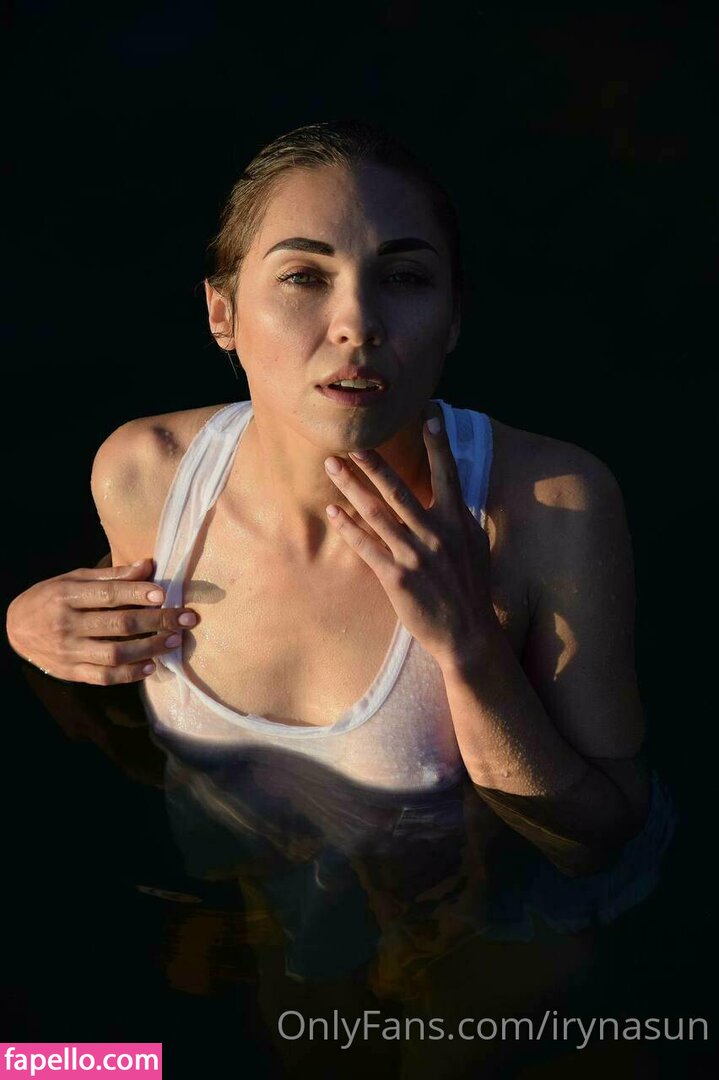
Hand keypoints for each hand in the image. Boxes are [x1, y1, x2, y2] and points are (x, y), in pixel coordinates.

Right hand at [5, 557, 197, 684]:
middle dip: (157, 622)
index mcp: (67, 595)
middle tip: (186, 618)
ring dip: (150, 648)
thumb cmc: (52, 597)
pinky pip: (104, 677)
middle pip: (119, 625)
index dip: (137, 594)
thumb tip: (148, 565)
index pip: (108, 595)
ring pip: (115, 654)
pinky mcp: (71, 673)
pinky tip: (151, 666)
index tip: (164, 595)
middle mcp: (67, 624)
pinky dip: (130, 674)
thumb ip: (112, 576)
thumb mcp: (75, 579)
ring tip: (174, 641)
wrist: (14, 628)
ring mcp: (69, 652)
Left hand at [323, 405, 495, 670]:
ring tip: (332, 465)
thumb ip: (459, 516)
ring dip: (351, 486)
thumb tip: (452, 489)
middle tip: (351, 438)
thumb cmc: (471, 587)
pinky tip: (333, 512)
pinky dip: (349, 527)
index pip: (448, 474)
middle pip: (398, 489)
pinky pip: (367, 547)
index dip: (439, 444)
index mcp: (459, 522)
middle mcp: (437, 534)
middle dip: (373, 461)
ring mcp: (416, 555)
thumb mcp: (475, 545)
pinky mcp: (397, 578)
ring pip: (376, 512)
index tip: (428, 414)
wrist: (468, 634)